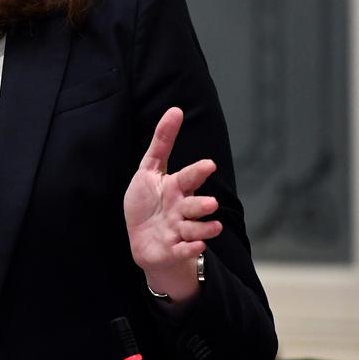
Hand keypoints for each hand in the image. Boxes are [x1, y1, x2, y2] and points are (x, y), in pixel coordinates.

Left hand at [123, 108, 221, 300]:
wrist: (144, 241)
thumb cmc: (148, 202)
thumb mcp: (149, 170)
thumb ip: (162, 143)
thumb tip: (176, 109)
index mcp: (176, 188)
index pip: (188, 177)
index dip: (197, 172)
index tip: (208, 165)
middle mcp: (181, 209)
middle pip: (194, 205)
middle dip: (202, 204)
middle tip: (211, 203)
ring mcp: (179, 230)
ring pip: (194, 228)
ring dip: (204, 228)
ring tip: (214, 226)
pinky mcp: (174, 249)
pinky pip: (184, 249)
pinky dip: (190, 248)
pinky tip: (197, 245)